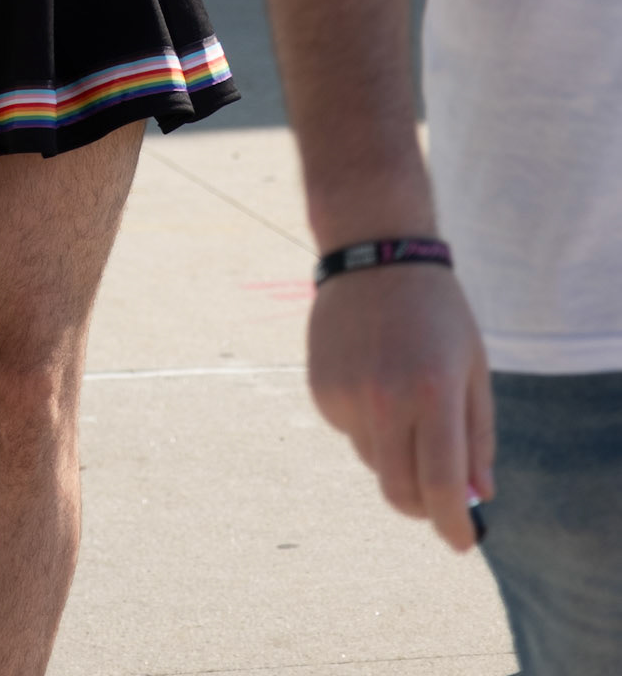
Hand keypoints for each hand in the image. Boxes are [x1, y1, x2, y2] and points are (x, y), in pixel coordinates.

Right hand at [308, 265, 493, 551]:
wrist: (374, 254)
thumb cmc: (437, 312)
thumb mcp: (473, 368)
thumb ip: (477, 436)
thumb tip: (477, 495)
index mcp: (432, 393)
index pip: (442, 486)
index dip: (454, 525)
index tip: (464, 542)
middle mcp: (385, 399)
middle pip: (399, 491)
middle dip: (423, 506)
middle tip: (439, 499)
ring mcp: (347, 395)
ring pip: (374, 462)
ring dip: (395, 456)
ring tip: (404, 401)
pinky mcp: (321, 390)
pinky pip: (350, 432)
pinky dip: (368, 425)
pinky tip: (375, 377)